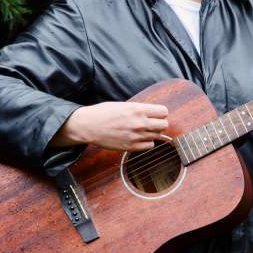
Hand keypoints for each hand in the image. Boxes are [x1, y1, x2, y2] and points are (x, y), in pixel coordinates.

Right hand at [50, 101, 168, 151]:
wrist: (88, 126)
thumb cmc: (103, 113)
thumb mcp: (124, 105)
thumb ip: (139, 109)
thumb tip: (153, 113)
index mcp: (138, 109)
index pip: (163, 112)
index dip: (160, 113)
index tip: (156, 115)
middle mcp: (139, 123)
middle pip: (164, 125)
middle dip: (159, 123)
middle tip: (152, 123)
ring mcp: (136, 136)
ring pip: (158, 136)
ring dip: (152, 133)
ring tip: (142, 130)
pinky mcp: (131, 146)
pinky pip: (149, 145)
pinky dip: (146, 142)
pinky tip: (139, 138)